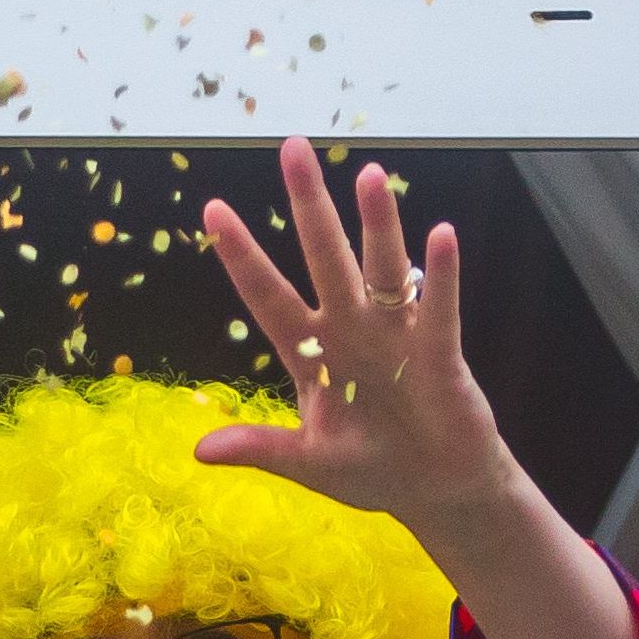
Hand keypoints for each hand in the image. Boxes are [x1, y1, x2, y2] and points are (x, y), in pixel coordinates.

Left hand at [200, 135, 638, 638]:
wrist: (434, 489)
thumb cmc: (370, 471)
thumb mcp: (308, 465)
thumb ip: (261, 450)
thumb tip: (199, 451)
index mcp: (310, 353)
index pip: (266, 295)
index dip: (241, 255)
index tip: (212, 210)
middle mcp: (349, 330)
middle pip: (323, 258)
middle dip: (309, 207)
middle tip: (292, 148)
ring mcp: (394, 334)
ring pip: (381, 267)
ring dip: (376, 224)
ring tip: (366, 174)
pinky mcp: (438, 351)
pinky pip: (436, 306)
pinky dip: (438, 275)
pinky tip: (439, 236)